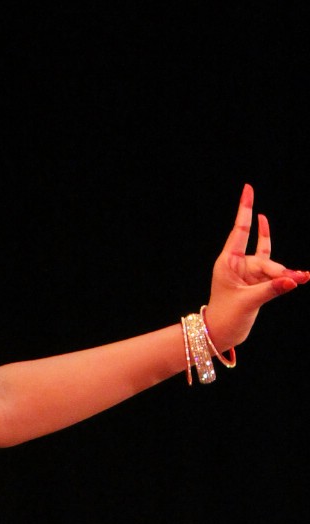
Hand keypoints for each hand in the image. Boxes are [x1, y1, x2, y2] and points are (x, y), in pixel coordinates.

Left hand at [203, 185, 306, 351]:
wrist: (222, 334)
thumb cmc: (226, 317)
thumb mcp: (248, 302)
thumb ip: (271, 289)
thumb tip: (293, 280)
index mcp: (227, 262)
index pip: (240, 230)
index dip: (245, 209)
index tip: (248, 189)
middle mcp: (238, 264)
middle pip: (263, 257)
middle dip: (277, 270)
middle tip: (294, 278)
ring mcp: (249, 273)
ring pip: (272, 267)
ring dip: (284, 276)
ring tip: (301, 279)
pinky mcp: (258, 282)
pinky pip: (276, 273)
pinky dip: (286, 276)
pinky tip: (299, 275)